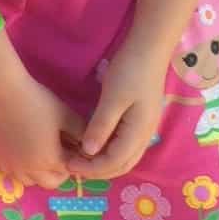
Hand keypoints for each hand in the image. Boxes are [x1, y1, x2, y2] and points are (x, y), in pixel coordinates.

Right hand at [0, 73, 84, 189]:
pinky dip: (21, 169)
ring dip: (39, 173)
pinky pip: (13, 173)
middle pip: (51, 182)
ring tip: (40, 153)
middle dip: (59, 171)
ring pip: (30, 181)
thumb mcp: (66, 116)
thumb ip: (82, 133)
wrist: (4, 92)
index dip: (74, 160)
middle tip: (60, 152)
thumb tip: (90, 146)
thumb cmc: (38, 102)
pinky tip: (23, 152)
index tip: (74, 147)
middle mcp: (30, 170)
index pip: (69, 171)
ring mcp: (11, 166)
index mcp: (50, 161)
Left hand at [66, 43, 168, 180]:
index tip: (69, 165)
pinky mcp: (141, 120)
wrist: (149, 49)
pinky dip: (110, 151)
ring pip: (125, 156)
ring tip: (81, 158)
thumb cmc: (130, 71)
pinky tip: (95, 144)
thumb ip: (101, 127)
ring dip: (104, 162)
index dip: (91, 168)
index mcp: (138, 133)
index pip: (114, 162)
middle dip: (97, 170)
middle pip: (122, 165)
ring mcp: (145, 128)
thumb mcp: (112, 98)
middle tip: (72, 165)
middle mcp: (145, 135)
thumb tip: (88, 152)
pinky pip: (126, 145)